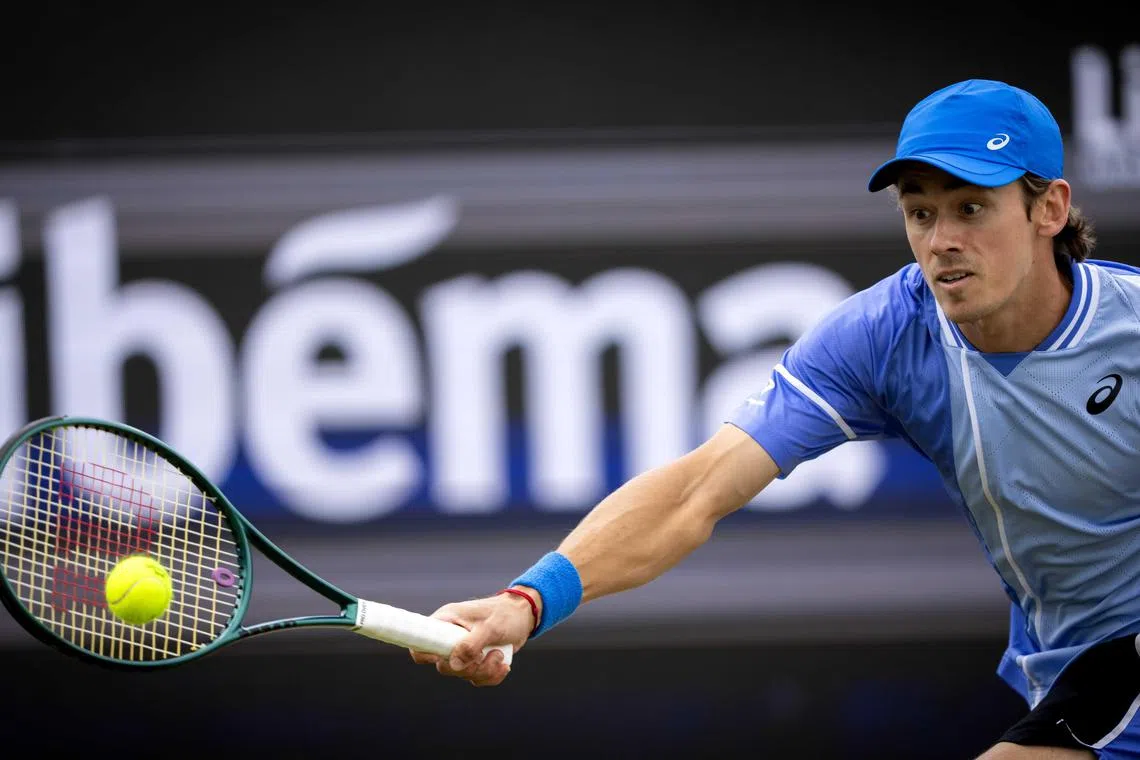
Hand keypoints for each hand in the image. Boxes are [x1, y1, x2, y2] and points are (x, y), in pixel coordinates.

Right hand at [409, 587, 539, 686]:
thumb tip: (452, 665)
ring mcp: (462, 650)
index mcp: (445, 622)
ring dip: (484, 671)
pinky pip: (476, 678)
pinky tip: (504, 665)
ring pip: (462, 674)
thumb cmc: (505, 614)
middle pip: (442, 666)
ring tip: (499, 655)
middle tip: (483, 655)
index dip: (425, 655)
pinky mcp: (475, 660)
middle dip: (466, 667)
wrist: (524, 616)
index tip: (445, 658)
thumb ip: (470, 645)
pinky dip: (491, 676)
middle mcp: (450, 637)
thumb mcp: (490, 627)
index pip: (420, 641)